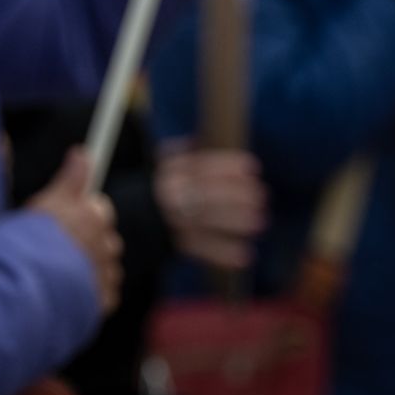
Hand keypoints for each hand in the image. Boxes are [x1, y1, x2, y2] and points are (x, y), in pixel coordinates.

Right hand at [29, 149, 122, 315]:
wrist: (26, 291)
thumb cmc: (29, 243)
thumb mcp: (45, 203)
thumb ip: (70, 178)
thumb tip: (81, 152)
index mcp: (91, 214)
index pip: (99, 207)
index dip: (84, 213)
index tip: (73, 220)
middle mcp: (105, 241)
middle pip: (104, 237)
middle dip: (88, 240)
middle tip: (58, 249)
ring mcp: (106, 271)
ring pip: (104, 264)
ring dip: (89, 268)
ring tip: (58, 275)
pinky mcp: (105, 299)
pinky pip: (104, 292)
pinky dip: (90, 293)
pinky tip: (67, 294)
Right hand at [155, 148, 266, 270]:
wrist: (133, 219)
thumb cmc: (163, 186)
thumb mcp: (166, 162)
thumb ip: (183, 151)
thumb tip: (201, 140)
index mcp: (171, 172)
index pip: (202, 166)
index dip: (228, 166)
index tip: (253, 168)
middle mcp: (171, 195)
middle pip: (206, 194)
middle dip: (236, 195)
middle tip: (261, 196)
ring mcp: (173, 221)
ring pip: (206, 221)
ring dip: (235, 222)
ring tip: (260, 221)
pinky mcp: (176, 244)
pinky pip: (202, 249)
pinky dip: (224, 254)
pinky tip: (246, 255)